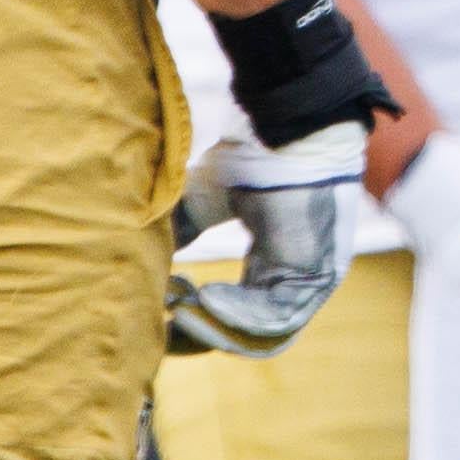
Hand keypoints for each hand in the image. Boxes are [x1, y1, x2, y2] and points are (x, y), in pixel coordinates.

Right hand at [165, 123, 363, 356]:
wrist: (290, 124)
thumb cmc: (253, 152)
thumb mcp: (205, 198)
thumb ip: (180, 229)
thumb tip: (140, 259)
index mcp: (272, 264)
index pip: (236, 313)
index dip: (197, 320)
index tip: (161, 315)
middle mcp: (293, 279)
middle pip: (247, 333)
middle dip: (202, 335)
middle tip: (164, 328)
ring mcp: (309, 281)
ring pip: (262, 332)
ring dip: (216, 330)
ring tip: (177, 315)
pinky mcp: (319, 276)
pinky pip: (277, 314)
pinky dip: (238, 314)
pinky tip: (203, 299)